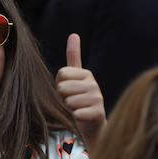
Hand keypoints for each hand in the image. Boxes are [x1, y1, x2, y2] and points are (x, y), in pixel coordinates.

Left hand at [56, 33, 105, 148]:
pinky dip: (74, 117)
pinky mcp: (98, 113)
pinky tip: (81, 117)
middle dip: (62, 97)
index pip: (61, 73)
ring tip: (75, 109)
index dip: (58, 84)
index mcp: (85, 74)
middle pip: (63, 86)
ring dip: (68, 108)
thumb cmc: (76, 99)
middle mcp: (93, 83)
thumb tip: (74, 34)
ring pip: (69, 100)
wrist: (90, 124)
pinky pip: (77, 112)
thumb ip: (73, 57)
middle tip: (70, 101)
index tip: (66, 89)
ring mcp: (97, 98)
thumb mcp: (72, 78)